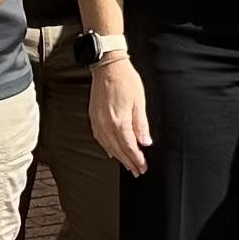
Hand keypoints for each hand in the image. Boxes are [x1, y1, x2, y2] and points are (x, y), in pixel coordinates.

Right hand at [89, 52, 151, 173]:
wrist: (108, 68)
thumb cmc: (126, 81)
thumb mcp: (140, 102)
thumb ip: (141, 125)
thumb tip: (145, 142)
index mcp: (119, 121)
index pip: (129, 147)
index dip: (137, 159)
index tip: (143, 167)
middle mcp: (106, 124)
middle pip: (118, 149)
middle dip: (129, 162)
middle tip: (137, 171)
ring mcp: (98, 122)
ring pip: (108, 146)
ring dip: (118, 157)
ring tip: (127, 165)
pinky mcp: (93, 117)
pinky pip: (99, 138)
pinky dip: (107, 147)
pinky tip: (111, 151)